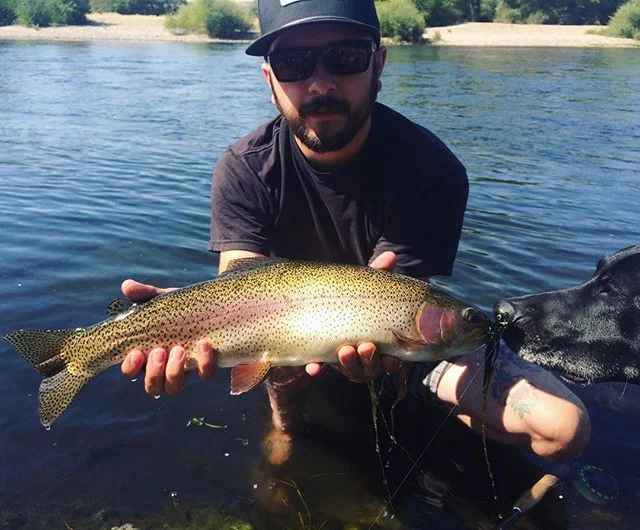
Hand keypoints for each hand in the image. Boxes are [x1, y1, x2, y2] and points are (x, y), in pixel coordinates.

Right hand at [119, 279, 216, 395]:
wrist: (209, 305)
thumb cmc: (178, 307)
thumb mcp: (162, 299)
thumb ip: (145, 294)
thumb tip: (127, 286)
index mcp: (147, 354)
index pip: (131, 371)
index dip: (130, 367)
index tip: (136, 353)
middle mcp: (164, 368)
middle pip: (153, 386)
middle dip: (153, 372)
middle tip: (159, 351)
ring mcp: (185, 370)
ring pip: (174, 387)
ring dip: (174, 372)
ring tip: (179, 349)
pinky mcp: (206, 366)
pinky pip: (205, 374)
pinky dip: (204, 363)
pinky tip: (204, 344)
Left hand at [304, 251, 401, 382]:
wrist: (316, 301)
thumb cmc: (352, 297)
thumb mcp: (364, 286)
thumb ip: (377, 275)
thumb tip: (390, 255)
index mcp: (380, 343)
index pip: (390, 361)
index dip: (392, 364)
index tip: (392, 359)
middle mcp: (363, 356)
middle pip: (370, 368)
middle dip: (369, 361)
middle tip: (365, 347)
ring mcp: (342, 359)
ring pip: (350, 370)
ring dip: (348, 364)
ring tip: (345, 350)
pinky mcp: (320, 357)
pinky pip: (318, 367)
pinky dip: (316, 367)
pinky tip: (313, 366)